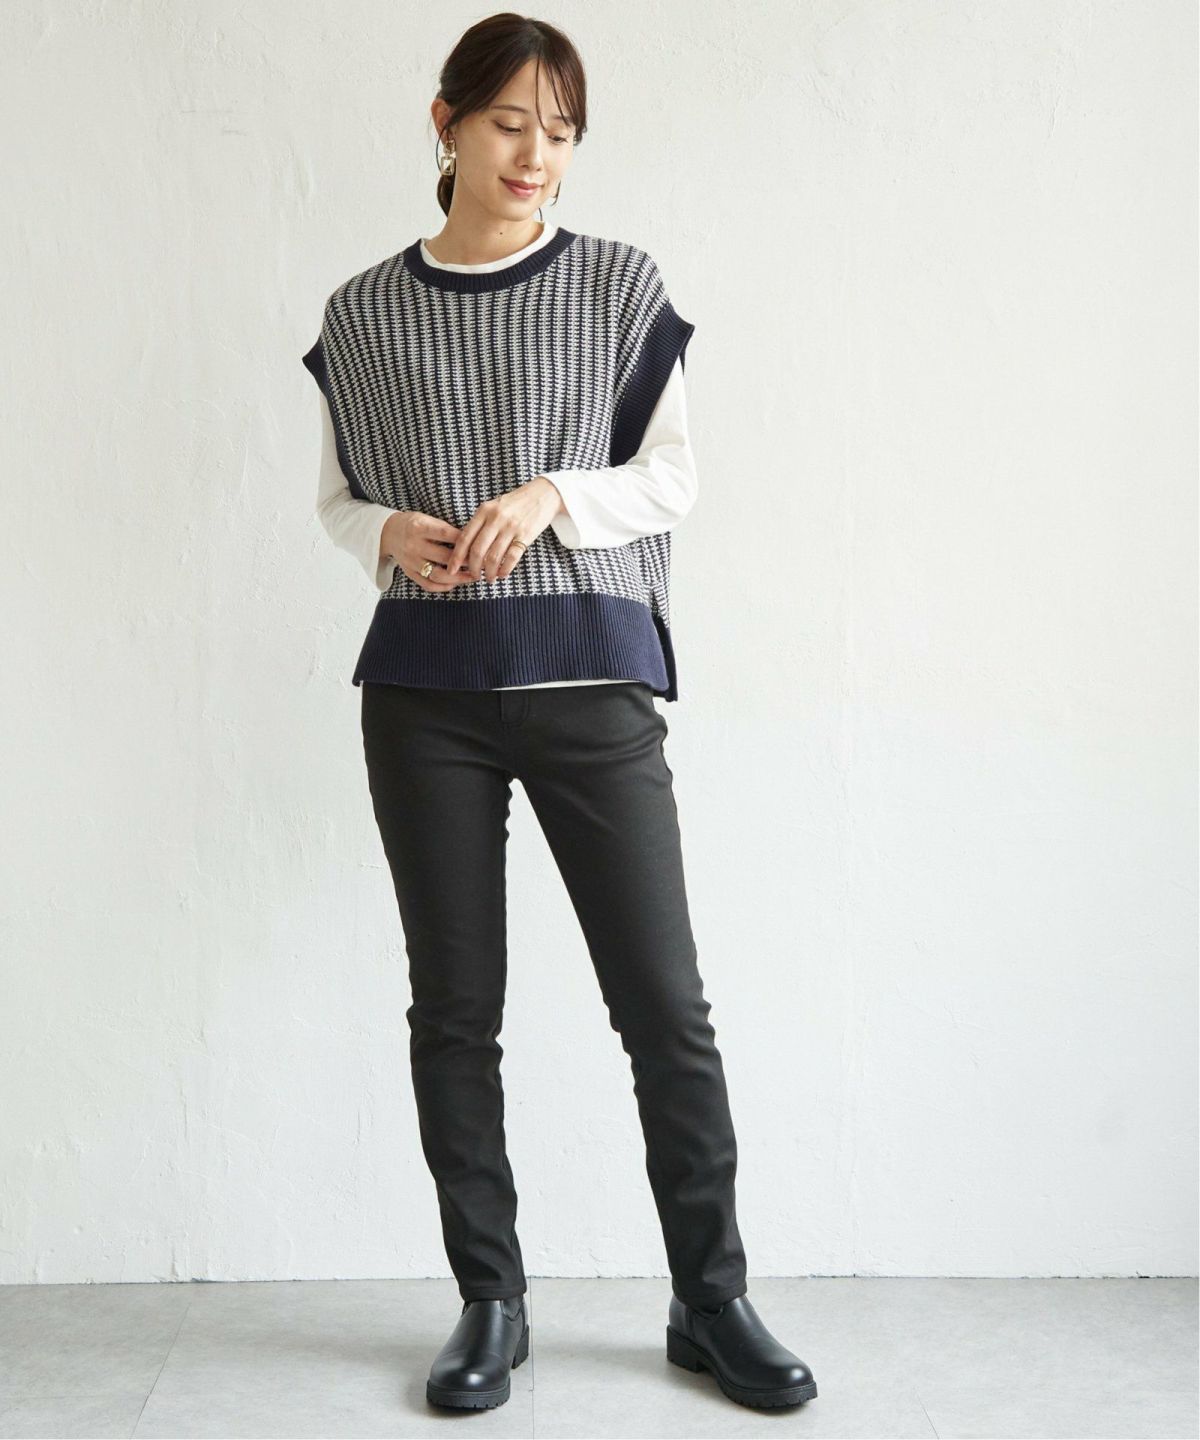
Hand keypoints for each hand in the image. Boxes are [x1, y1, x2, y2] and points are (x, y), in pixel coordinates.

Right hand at [381, 509, 477, 592]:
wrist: (389, 533)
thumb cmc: (415, 524)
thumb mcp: (427, 519)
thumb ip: (445, 529)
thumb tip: (471, 540)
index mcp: (419, 527)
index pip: (445, 534)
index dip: (464, 540)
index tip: (479, 545)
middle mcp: (413, 545)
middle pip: (443, 557)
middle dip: (465, 562)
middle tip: (481, 563)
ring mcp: (411, 561)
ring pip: (437, 575)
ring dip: (458, 578)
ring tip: (472, 577)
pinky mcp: (410, 573)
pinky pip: (428, 585)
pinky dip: (444, 587)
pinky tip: (455, 583)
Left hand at [442, 476, 564, 582]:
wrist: (543, 494)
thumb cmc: (515, 503)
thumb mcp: (493, 507)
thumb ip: (480, 524)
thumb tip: (466, 548)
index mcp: (483, 511)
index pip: (464, 538)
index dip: (456, 557)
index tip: (451, 570)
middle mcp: (495, 518)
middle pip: (477, 550)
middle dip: (473, 568)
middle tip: (474, 576)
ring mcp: (511, 527)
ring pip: (493, 557)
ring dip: (489, 573)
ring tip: (489, 578)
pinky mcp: (525, 535)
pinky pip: (511, 558)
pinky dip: (504, 570)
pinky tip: (502, 574)